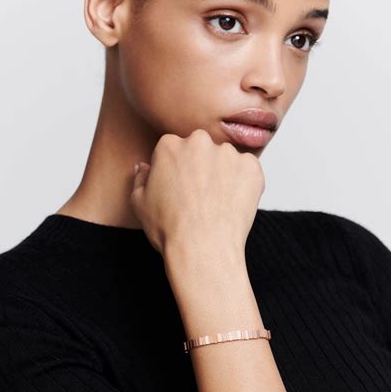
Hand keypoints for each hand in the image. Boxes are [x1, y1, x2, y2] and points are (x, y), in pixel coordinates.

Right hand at [129, 128, 264, 257]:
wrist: (202, 249)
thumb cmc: (170, 229)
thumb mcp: (139, 203)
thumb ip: (140, 178)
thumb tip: (144, 167)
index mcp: (169, 145)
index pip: (174, 149)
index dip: (177, 171)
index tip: (180, 188)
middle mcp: (199, 142)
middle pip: (201, 149)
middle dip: (201, 167)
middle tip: (200, 196)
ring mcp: (228, 153)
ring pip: (226, 160)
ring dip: (223, 175)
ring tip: (216, 204)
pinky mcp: (251, 167)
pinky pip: (247, 171)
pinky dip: (243, 184)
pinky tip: (231, 204)